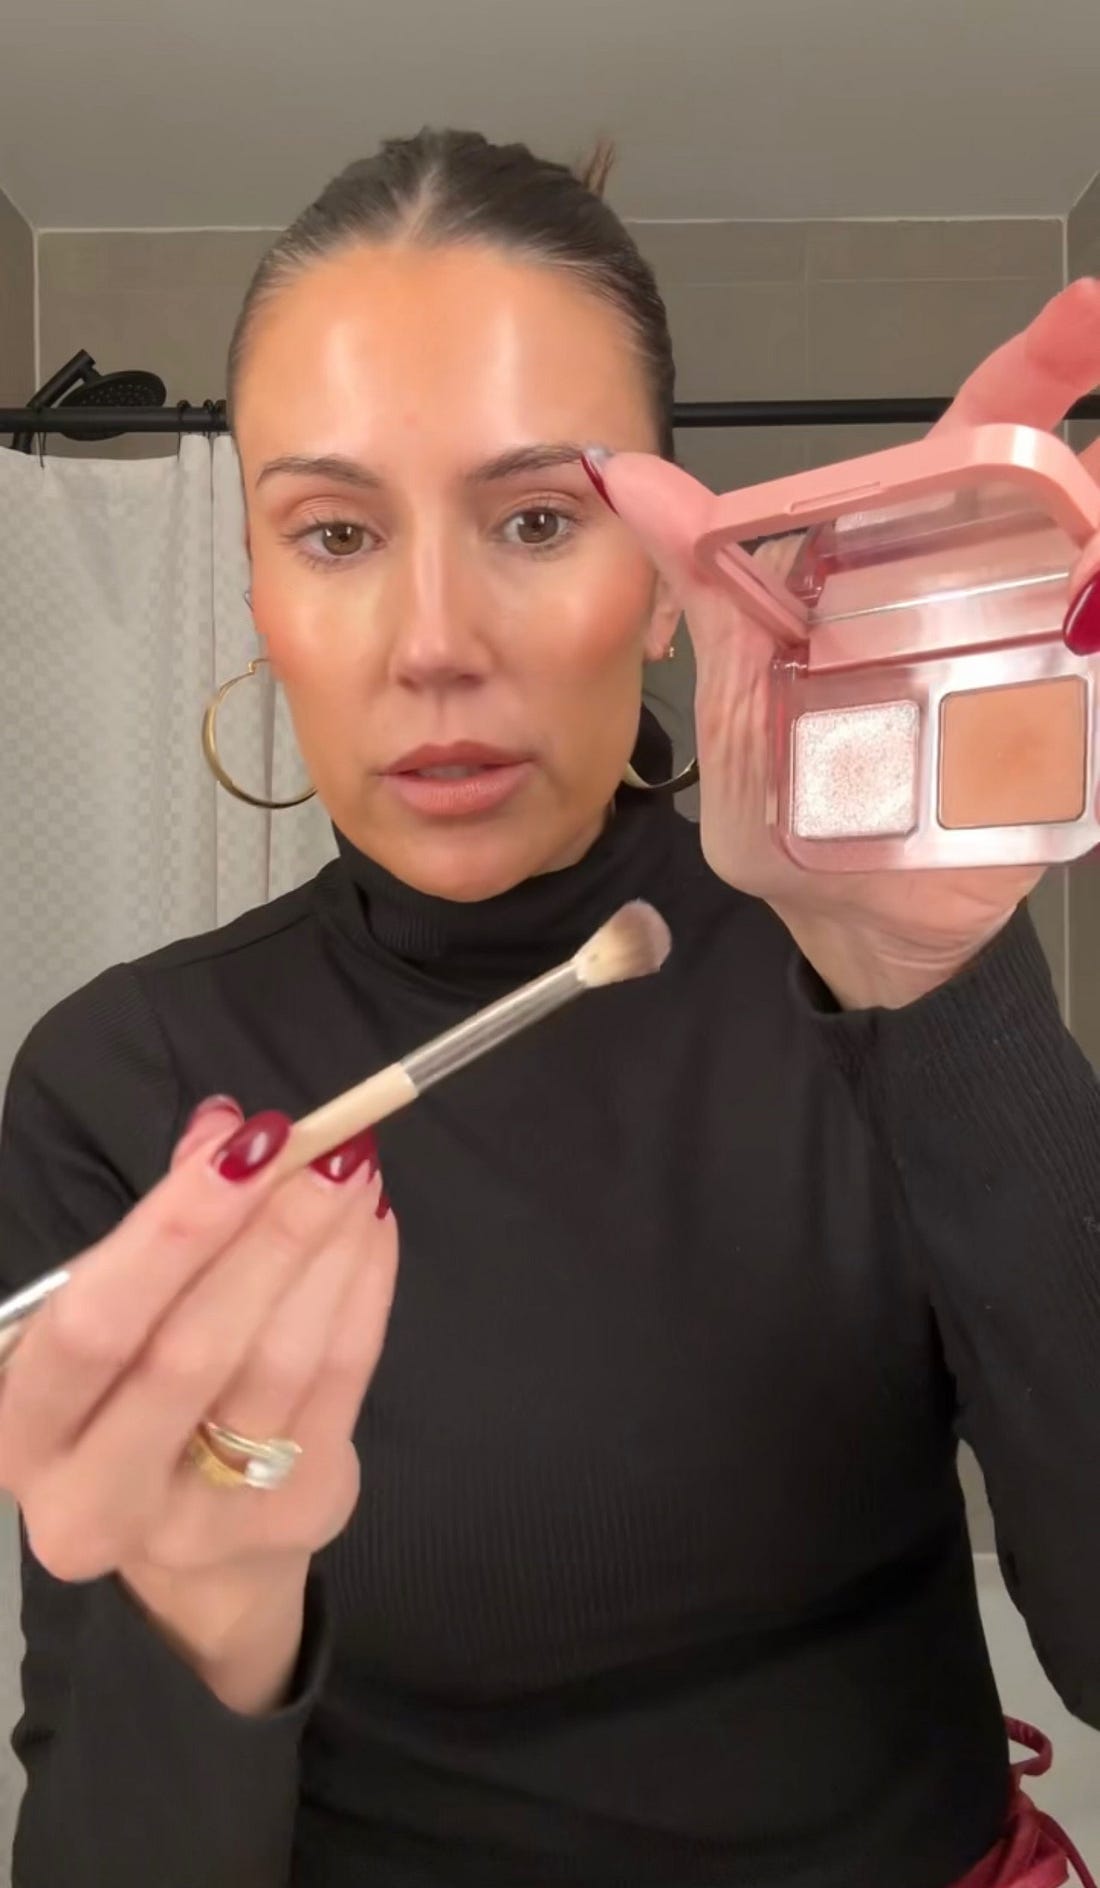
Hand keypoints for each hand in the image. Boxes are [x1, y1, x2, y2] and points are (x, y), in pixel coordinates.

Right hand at [0, 1099, 395, 1704]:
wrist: (194, 1547)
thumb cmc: (134, 1400)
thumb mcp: (117, 1319)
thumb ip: (163, 1228)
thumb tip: (226, 1127)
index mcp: (26, 1431)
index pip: (92, 1326)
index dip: (172, 1232)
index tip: (244, 1147)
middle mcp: (94, 1496)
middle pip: (188, 1352)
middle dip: (267, 1235)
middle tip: (324, 1149)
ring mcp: (199, 1522)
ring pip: (278, 1365)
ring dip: (327, 1253)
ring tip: (354, 1173)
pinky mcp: (291, 1518)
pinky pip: (340, 1385)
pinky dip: (363, 1293)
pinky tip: (372, 1231)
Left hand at [599, 278, 1099, 1008]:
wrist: (838, 926)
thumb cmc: (789, 806)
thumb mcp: (736, 687)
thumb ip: (703, 578)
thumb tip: (623, 478)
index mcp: (911, 573)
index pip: (983, 449)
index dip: (1035, 375)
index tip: (1083, 316)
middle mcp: (993, 607)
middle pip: (1076, 504)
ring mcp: (1041, 677)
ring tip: (1097, 551)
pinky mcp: (1071, 756)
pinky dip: (1098, 660)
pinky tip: (1089, 645)